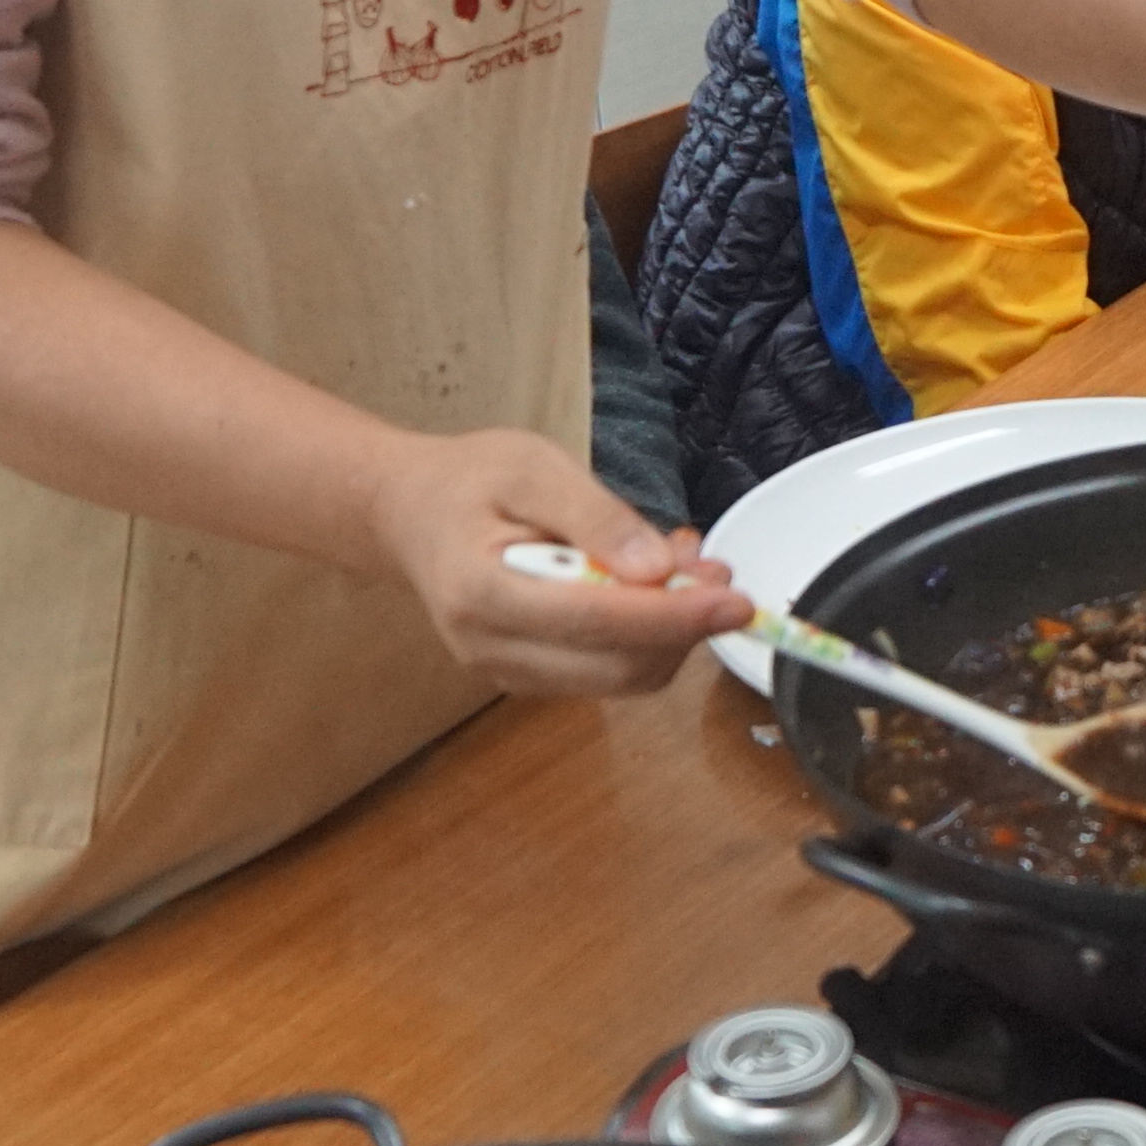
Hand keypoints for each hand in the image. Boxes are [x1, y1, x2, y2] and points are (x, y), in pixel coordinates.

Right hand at [346, 427, 748, 695]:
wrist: (410, 514)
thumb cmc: (467, 481)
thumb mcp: (532, 466)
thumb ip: (595, 517)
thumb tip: (659, 570)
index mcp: (481, 593)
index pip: (596, 623)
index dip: (675, 617)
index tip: (735, 601)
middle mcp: (490, 648)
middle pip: (617, 668)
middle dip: (683, 627)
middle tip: (716, 570)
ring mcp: (508, 672)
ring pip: (620, 679)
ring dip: (670, 632)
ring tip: (685, 566)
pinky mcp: (528, 677)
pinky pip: (606, 672)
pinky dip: (644, 637)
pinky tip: (649, 586)